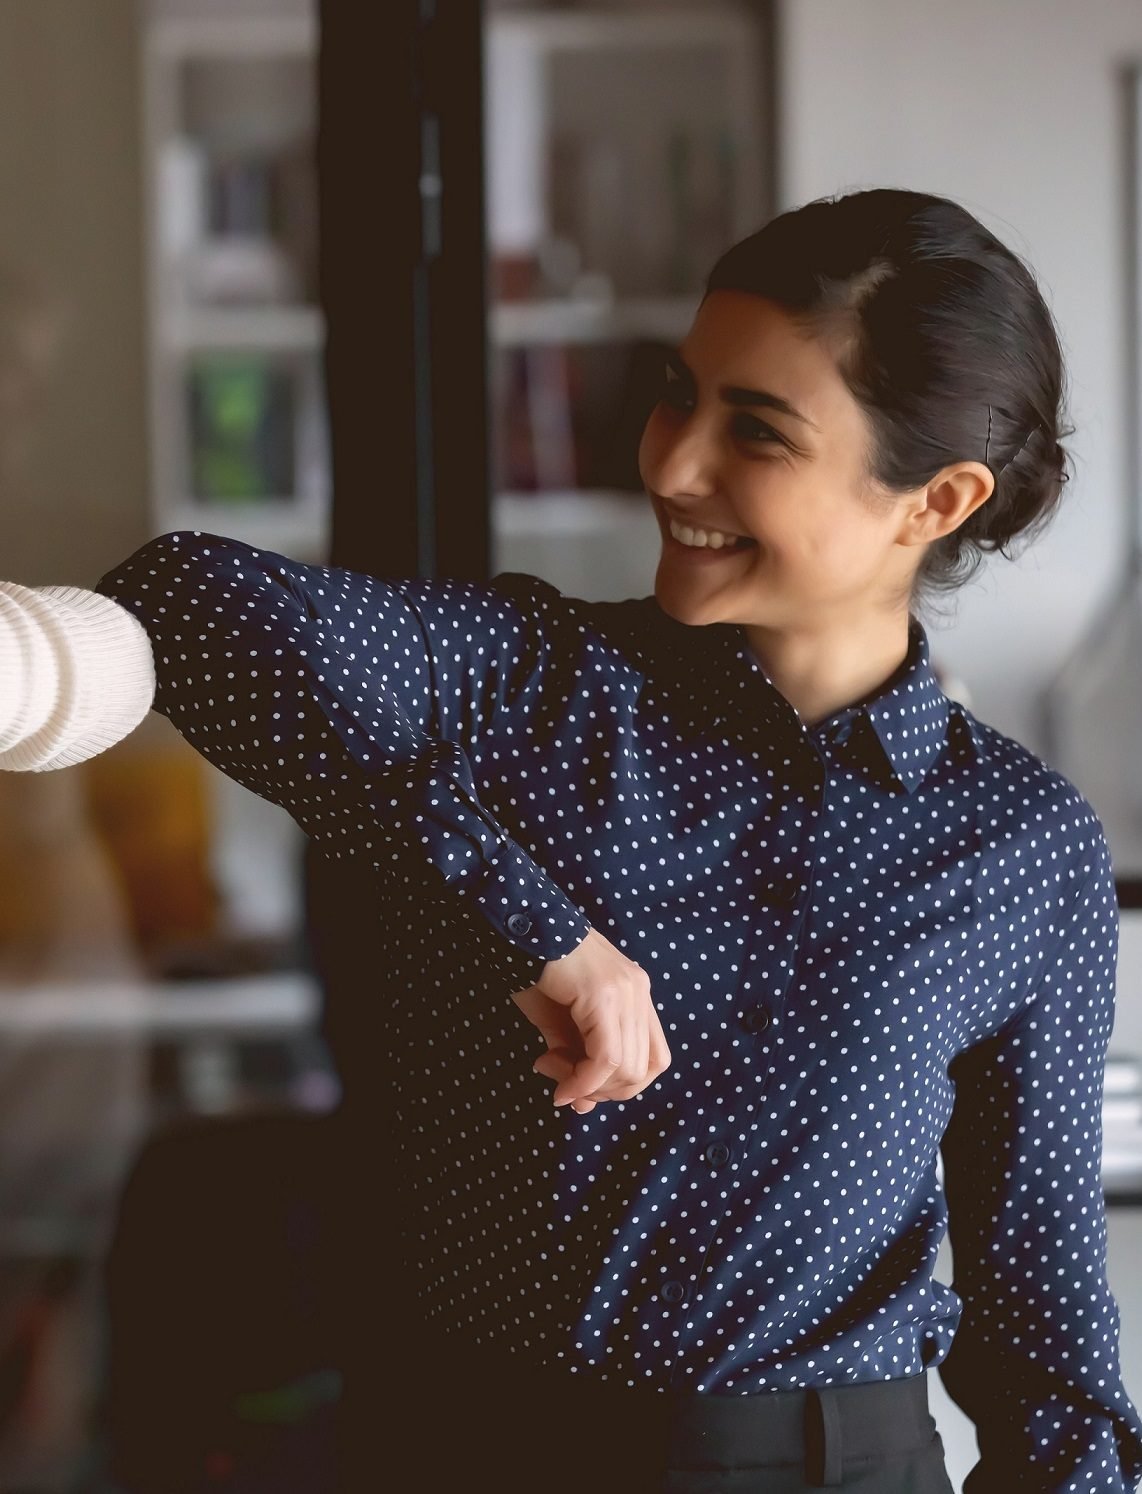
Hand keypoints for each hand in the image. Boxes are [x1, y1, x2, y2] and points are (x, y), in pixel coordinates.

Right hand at [510, 929, 671, 1115]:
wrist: (520, 930)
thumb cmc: (537, 973)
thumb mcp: (560, 1025)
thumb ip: (577, 1060)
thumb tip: (581, 1105)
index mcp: (636, 995)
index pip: (654, 1059)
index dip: (622, 1086)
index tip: (582, 1089)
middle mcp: (639, 991)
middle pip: (643, 1070)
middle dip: (601, 1091)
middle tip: (562, 1083)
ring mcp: (627, 991)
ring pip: (627, 1069)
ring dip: (586, 1085)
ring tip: (550, 1068)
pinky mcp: (606, 995)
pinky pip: (606, 1058)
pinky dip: (583, 1080)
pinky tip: (558, 1080)